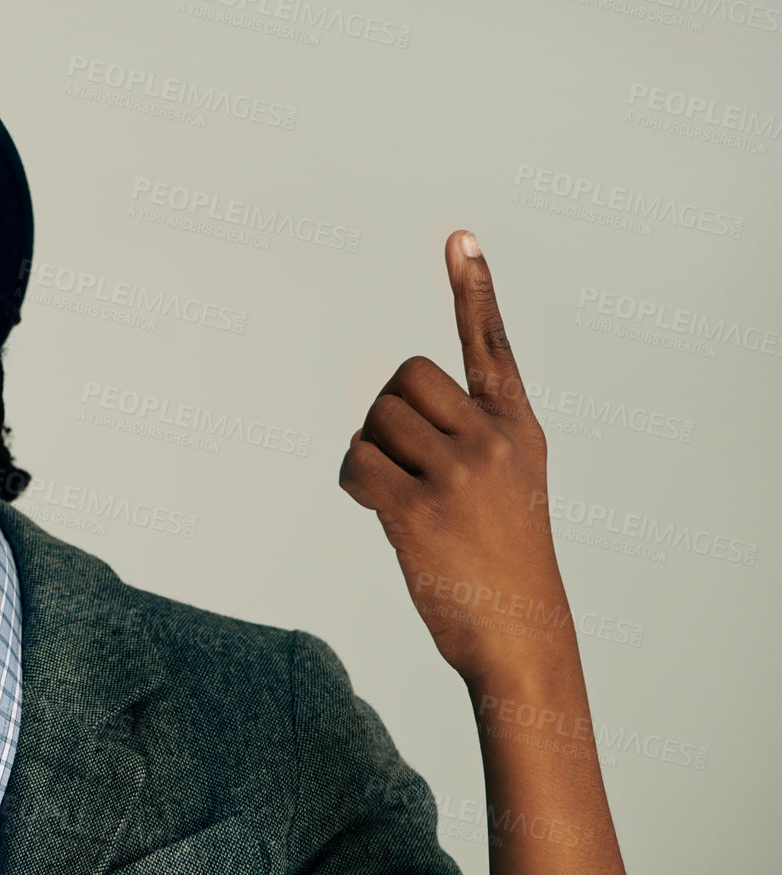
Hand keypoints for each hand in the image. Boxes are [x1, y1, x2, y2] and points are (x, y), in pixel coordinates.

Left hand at [338, 230, 573, 684]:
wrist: (521, 639)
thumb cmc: (504, 563)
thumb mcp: (510, 486)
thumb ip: (470, 438)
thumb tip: (386, 415)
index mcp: (518, 429)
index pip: (492, 345)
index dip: (474, 288)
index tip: (459, 235)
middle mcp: (492, 440)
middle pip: (405, 376)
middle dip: (387, 410)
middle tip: (399, 456)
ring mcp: (458, 473)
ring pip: (377, 418)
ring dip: (367, 450)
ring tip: (393, 491)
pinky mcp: (418, 509)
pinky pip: (357, 462)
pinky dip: (353, 479)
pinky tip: (373, 505)